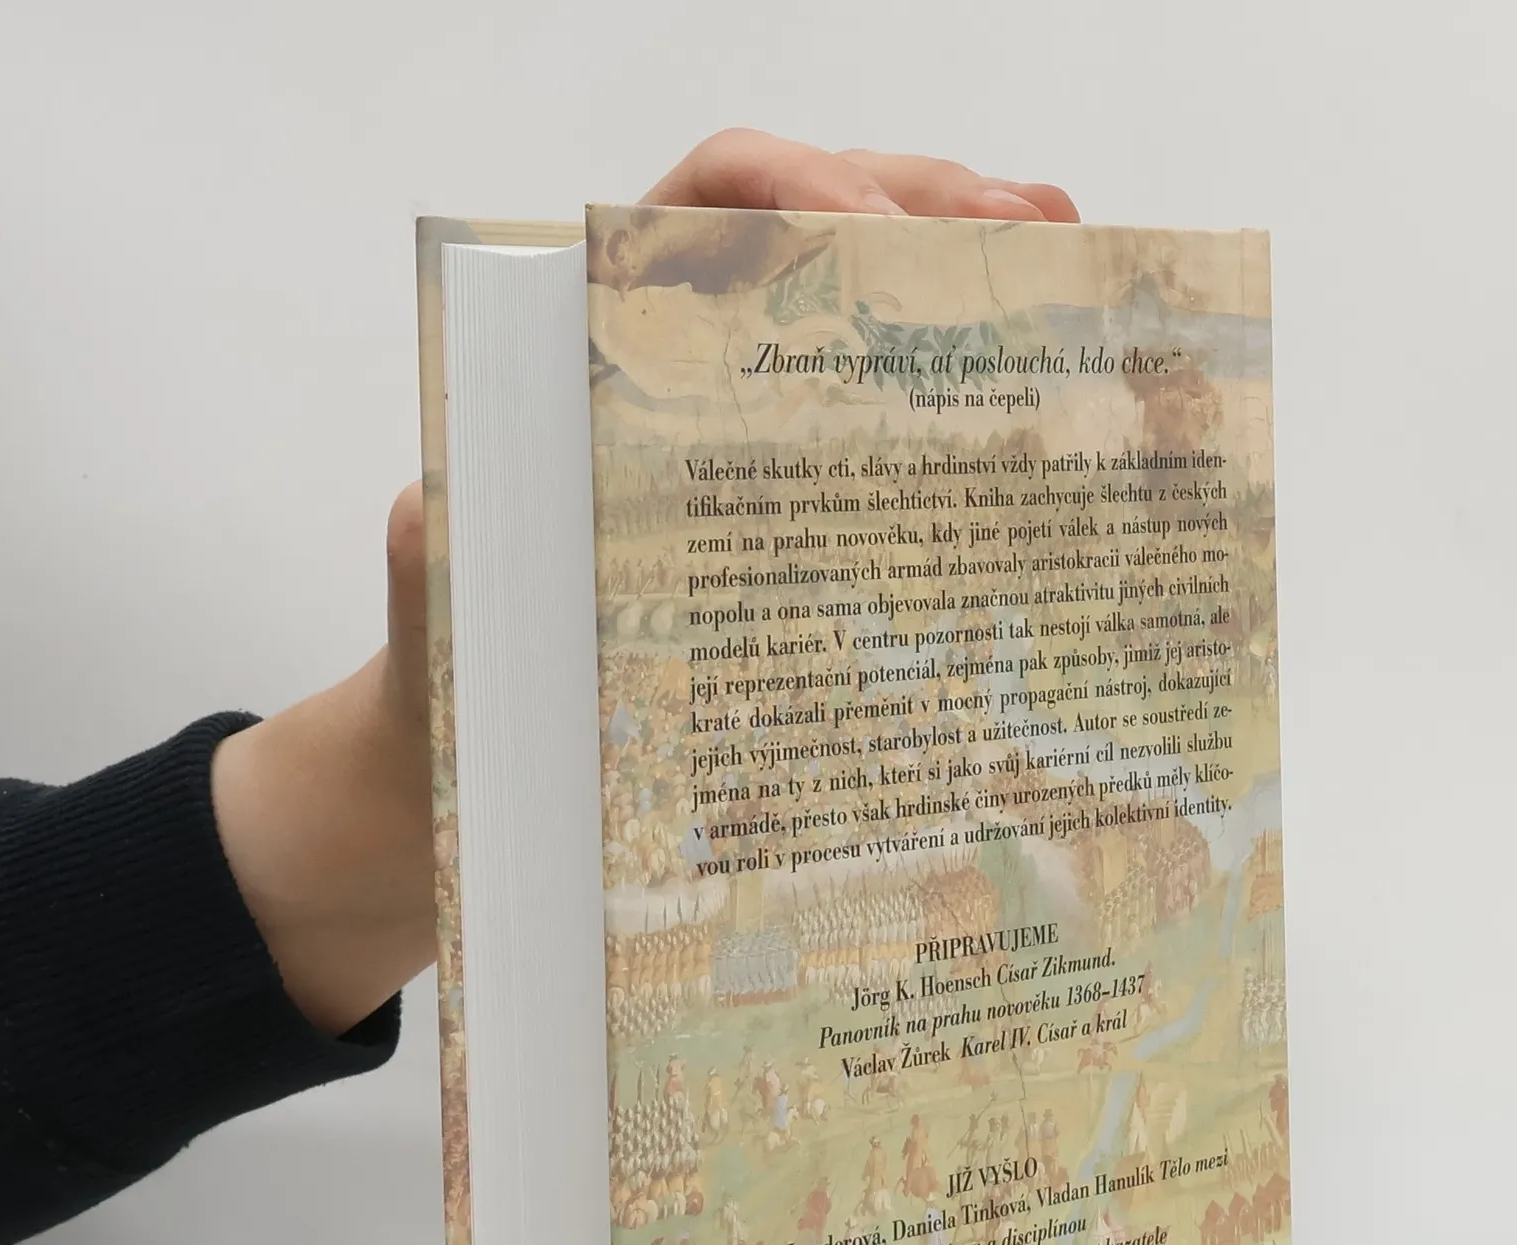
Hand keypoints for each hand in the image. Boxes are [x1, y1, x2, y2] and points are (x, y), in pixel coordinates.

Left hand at [217, 131, 1076, 1034]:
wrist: (478, 785)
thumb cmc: (458, 692)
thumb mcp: (445, 610)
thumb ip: (446, 543)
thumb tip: (460, 504)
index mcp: (595, 352)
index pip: (694, 212)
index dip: (785, 188)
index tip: (864, 228)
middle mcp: (686, 372)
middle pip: (820, 238)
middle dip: (930, 214)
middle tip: (1038, 237)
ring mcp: (753, 445)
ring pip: (873, 322)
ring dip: (974, 286)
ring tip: (1071, 283)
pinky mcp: (801, 523)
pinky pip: (888, 442)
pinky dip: (967, 405)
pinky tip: (1041, 400)